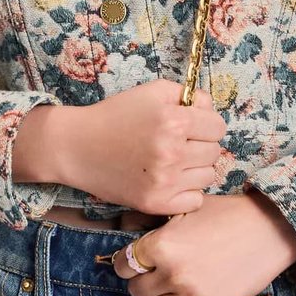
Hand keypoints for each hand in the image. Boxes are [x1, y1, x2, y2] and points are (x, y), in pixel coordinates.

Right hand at [18, 80, 227, 216]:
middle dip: (201, 145)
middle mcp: (172, 153)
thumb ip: (189, 95)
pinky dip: (187, 192)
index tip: (192, 125)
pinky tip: (170, 180)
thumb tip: (210, 110)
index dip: (206, 123)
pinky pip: (195, 201)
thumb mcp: (152, 91)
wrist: (78, 146)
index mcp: (174, 122)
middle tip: (179, 143)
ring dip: (195, 168)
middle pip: (214, 152)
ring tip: (173, 161)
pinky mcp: (156, 204)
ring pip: (208, 177)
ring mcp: (165, 182)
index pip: (218, 127)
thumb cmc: (116, 115)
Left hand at [110, 189, 295, 295]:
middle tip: (156, 270)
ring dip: (159, 295)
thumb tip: (122, 224)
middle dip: (142, 279)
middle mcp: (174, 274)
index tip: (134, 260)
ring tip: (175, 280)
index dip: (127, 261)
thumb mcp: (184, 209)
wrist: (269, 231)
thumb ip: (148, 219)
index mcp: (163, 246)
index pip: (123, 265)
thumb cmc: (225, 215)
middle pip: (135, 290)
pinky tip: (190, 292)